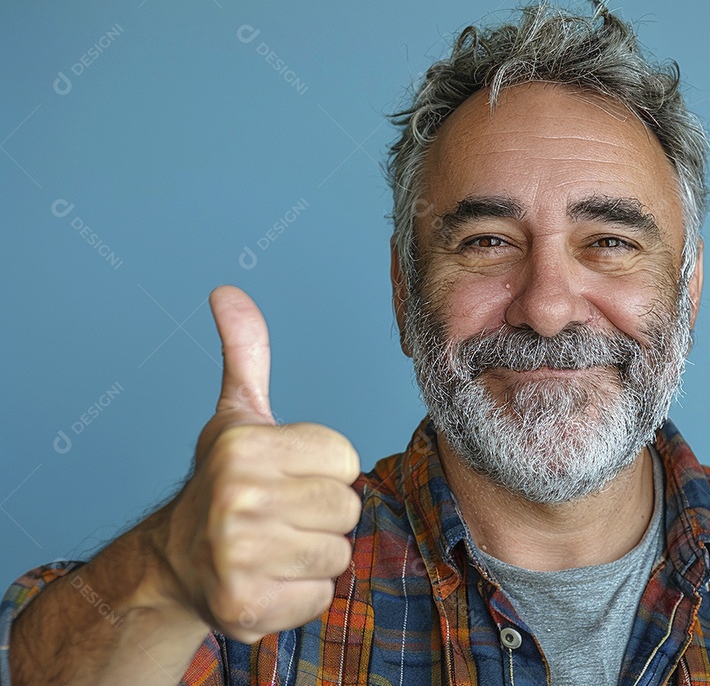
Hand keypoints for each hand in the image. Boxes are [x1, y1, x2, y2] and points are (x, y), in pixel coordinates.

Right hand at [161, 285, 361, 642]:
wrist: (173, 562)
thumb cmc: (222, 481)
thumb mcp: (236, 415)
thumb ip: (245, 354)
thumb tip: (227, 291)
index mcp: (245, 446)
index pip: (346, 459)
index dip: (323, 470)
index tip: (285, 475)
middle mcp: (236, 499)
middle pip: (347, 508)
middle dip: (321, 513)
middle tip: (278, 514)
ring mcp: (238, 557)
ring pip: (338, 554)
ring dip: (313, 554)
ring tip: (273, 545)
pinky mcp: (245, 607)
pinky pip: (321, 597)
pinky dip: (301, 594)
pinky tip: (267, 579)